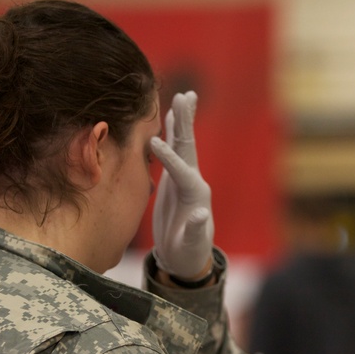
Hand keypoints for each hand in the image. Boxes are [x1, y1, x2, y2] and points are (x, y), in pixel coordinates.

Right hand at [150, 90, 213, 279]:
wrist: (186, 257)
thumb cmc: (187, 252)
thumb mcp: (190, 244)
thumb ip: (195, 229)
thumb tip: (201, 215)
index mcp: (196, 195)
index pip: (182, 172)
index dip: (169, 158)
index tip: (153, 142)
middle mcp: (193, 181)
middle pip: (189, 147)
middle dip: (185, 123)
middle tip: (185, 97)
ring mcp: (185, 178)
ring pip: (184, 144)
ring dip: (182, 121)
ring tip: (183, 97)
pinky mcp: (176, 179)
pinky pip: (175, 150)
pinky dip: (172, 133)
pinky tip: (170, 118)